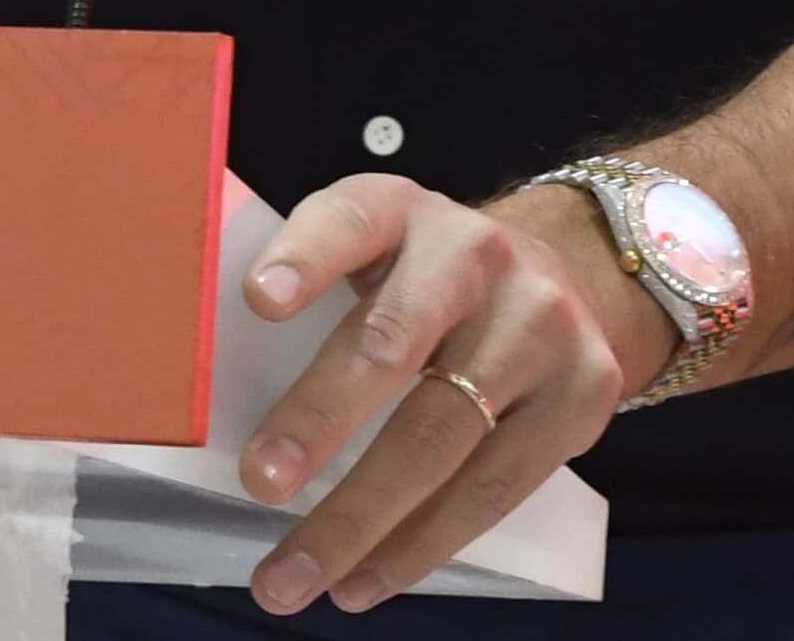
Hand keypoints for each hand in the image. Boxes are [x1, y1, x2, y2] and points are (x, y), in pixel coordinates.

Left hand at [233, 173, 675, 615]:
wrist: (570, 276)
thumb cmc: (429, 283)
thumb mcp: (377, 254)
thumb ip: (312, 298)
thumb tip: (209, 397)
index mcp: (404, 213)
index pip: (351, 221)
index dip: (306, 257)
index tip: (258, 301)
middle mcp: (477, 255)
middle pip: (392, 343)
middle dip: (319, 420)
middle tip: (260, 483)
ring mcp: (541, 323)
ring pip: (442, 433)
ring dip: (360, 518)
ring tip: (293, 576)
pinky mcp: (584, 391)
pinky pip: (495, 486)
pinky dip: (423, 544)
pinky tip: (366, 579)